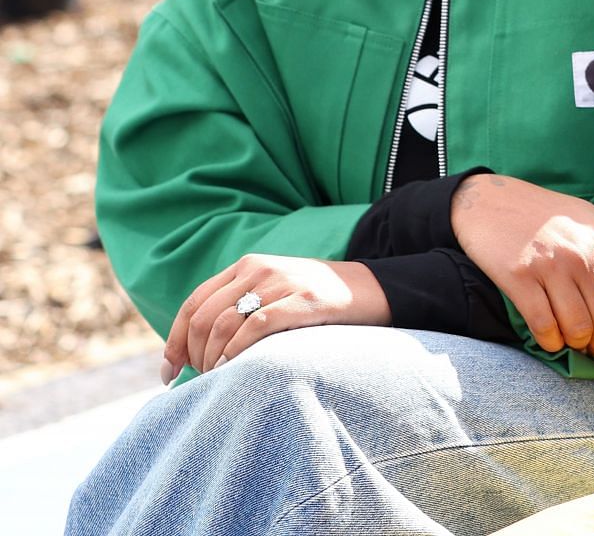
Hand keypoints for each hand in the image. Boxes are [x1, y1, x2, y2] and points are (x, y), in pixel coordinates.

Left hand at [162, 254, 390, 382]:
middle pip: (205, 317)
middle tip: (201, 381)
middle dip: (193, 355)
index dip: (174, 341)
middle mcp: (259, 269)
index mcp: (247, 266)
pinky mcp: (303, 299)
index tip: (169, 373)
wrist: (371, 289)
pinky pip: (256, 326)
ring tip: (218, 378)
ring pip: (224, 323)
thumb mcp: (275, 292)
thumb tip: (197, 351)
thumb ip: (241, 306)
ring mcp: (282, 282)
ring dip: (212, 358)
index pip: (194, 303)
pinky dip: (237, 350)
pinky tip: (234, 368)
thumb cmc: (317, 302)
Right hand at [450, 174, 593, 359]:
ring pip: (577, 327)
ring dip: (580, 346)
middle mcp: (581, 256)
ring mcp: (549, 267)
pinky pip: (544, 326)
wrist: (492, 201)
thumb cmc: (551, 213)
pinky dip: (552, 342)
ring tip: (577, 345)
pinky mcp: (519, 279)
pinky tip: (552, 339)